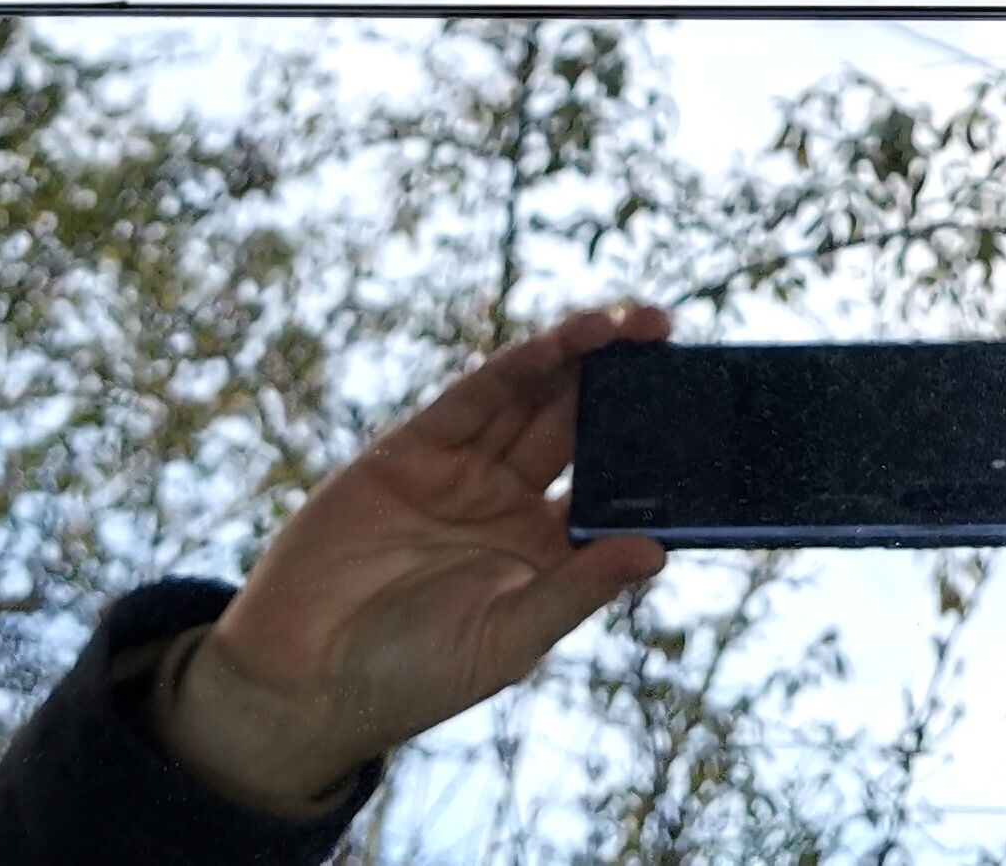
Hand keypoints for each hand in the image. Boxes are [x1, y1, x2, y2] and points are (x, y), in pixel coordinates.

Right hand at [195, 304, 673, 788]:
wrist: (300, 679)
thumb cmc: (410, 677)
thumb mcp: (507, 640)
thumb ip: (576, 588)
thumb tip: (658, 552)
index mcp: (547, 552)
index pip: (615, 486)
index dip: (656, 448)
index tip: (705, 410)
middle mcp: (511, 503)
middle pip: (581, 426)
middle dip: (624, 382)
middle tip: (670, 335)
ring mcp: (463, 472)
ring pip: (533, 399)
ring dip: (577, 359)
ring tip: (625, 325)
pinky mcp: (412, 451)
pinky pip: (473, 400)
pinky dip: (515, 368)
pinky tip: (557, 345)